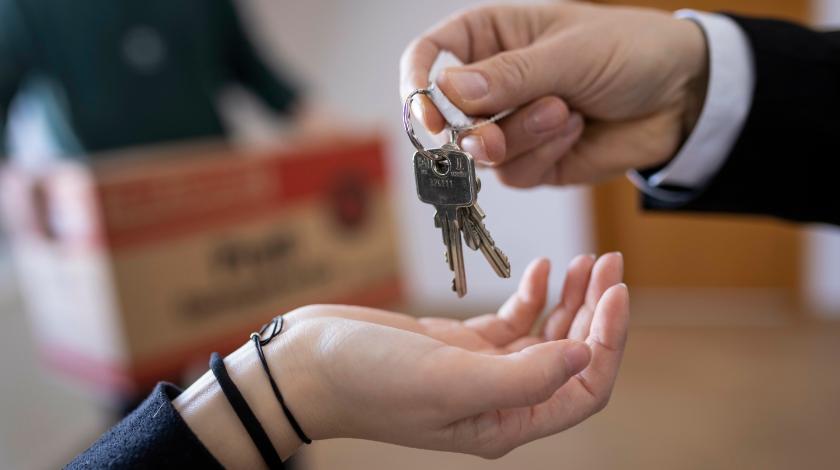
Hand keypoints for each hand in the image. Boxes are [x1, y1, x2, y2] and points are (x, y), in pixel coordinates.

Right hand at [275, 253, 626, 457]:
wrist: (307, 365)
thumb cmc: (368, 382)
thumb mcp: (449, 381)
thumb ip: (522, 377)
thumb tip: (585, 357)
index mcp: (505, 422)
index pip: (583, 388)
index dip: (609, 342)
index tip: (617, 292)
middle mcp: (500, 400)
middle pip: (571, 357)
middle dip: (596, 311)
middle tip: (611, 263)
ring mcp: (480, 370)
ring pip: (546, 336)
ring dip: (570, 300)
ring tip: (588, 260)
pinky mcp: (460, 344)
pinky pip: (512, 320)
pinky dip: (531, 295)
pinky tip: (541, 269)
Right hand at [400, 3, 708, 187]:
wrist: (682, 96)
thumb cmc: (629, 51)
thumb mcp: (571, 53)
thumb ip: (510, 75)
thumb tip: (448, 90)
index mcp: (490, 36)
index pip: (429, 56)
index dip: (417, 86)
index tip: (428, 116)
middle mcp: (492, 82)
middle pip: (449, 115)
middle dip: (477, 127)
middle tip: (493, 135)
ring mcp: (510, 124)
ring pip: (482, 150)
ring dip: (524, 137)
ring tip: (566, 113)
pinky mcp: (532, 159)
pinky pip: (514, 173)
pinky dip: (543, 155)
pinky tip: (575, 130)